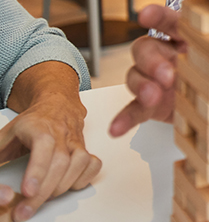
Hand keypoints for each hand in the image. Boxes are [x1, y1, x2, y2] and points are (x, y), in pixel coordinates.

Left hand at [1, 63, 101, 220]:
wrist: (57, 105)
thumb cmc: (32, 123)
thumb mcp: (7, 134)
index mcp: (40, 127)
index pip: (44, 146)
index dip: (37, 170)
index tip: (28, 191)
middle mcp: (62, 134)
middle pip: (61, 162)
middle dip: (45, 191)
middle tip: (26, 209)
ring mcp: (76, 141)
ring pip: (80, 163)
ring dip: (63, 186)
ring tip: (45, 197)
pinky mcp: (87, 149)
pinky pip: (93, 165)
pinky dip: (84, 178)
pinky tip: (68, 184)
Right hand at [108, 5, 184, 137]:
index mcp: (185, 37)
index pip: (169, 20)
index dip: (157, 16)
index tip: (145, 15)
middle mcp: (165, 54)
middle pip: (146, 48)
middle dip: (152, 61)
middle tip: (166, 75)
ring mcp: (154, 79)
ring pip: (136, 75)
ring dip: (141, 85)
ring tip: (152, 97)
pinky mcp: (150, 104)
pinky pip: (133, 108)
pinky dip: (124, 118)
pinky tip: (116, 127)